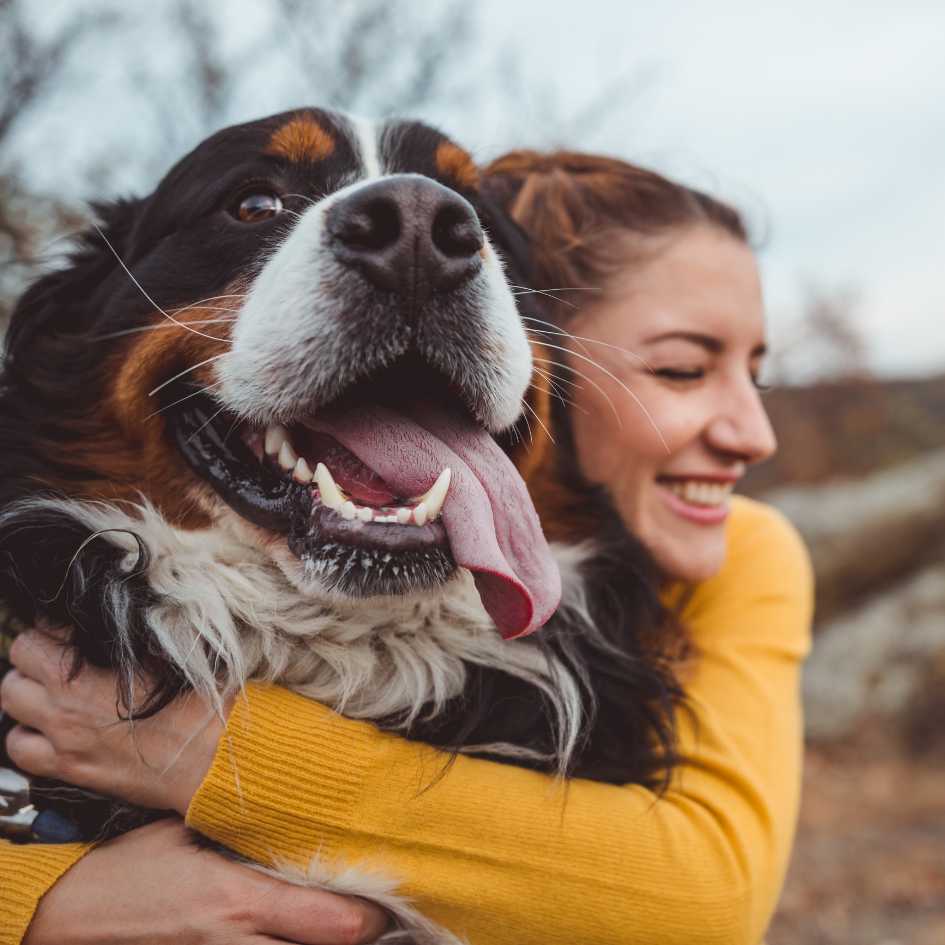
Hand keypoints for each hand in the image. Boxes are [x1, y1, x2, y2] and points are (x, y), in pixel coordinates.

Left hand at [1, 628, 225, 813]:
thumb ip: (134, 635)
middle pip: (19, 659)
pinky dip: (27, 735)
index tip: (76, 629)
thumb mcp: (172, 652)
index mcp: (87, 671)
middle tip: (62, 654)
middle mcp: (65, 702)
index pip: (41, 631)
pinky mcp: (69, 768)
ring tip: (53, 688)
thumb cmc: (200, 702)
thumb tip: (117, 618)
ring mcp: (63, 738)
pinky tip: (50, 728)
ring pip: (10, 702)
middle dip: (37, 652)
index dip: (58, 625)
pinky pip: (19, 749)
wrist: (211, 758)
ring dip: (27, 690)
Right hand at [24, 818, 388, 944]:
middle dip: (358, 938)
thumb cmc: (127, 870)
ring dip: (323, 944)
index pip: (331, 922)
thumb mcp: (184, 835)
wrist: (66, 920)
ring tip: (347, 926)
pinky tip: (299, 936)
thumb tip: (285, 814)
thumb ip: (239, 833)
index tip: (386, 897)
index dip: (369, 916)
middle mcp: (237, 943)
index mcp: (238, 899)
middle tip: (376, 917)